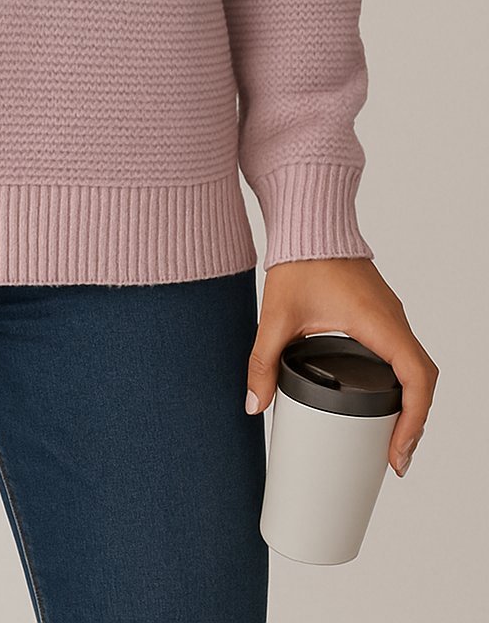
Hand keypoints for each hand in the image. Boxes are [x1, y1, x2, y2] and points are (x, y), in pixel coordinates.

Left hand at [245, 257, 437, 476]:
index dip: (414, 420)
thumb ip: (263, 361)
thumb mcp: (277, 316)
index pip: (417, 378)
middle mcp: (392, 319)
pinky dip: (402, 382)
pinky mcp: (380, 312)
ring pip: (416, 365)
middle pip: (423, 379)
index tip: (398, 452)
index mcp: (379, 323)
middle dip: (414, 421)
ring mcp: (389, 315)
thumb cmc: (300, 260)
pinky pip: (403, 352)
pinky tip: (383, 398)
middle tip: (395, 456)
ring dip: (411, 402)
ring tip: (391, 436)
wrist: (308, 221)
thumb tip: (254, 404)